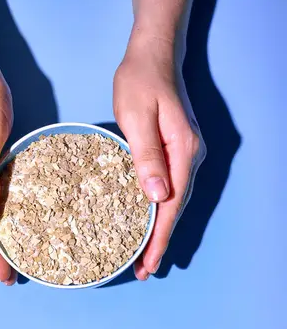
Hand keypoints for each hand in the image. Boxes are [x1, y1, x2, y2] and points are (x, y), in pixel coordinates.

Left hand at [114, 33, 205, 279]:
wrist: (153, 57)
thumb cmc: (140, 82)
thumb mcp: (137, 117)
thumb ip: (147, 156)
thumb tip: (159, 197)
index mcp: (183, 152)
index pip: (171, 206)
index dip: (160, 238)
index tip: (148, 264)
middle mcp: (190, 158)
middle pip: (175, 209)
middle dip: (159, 242)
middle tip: (143, 271)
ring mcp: (185, 156)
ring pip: (173, 202)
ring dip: (159, 230)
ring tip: (143, 257)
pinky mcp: (176, 153)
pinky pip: (169, 189)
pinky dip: (157, 211)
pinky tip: (147, 223)